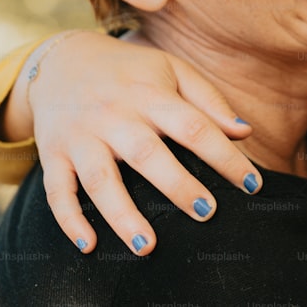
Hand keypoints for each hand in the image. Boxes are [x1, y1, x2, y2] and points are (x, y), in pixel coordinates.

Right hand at [21, 31, 259, 254]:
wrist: (61, 60)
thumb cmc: (129, 71)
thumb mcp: (172, 70)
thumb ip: (209, 101)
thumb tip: (244, 132)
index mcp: (150, 94)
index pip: (194, 126)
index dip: (225, 156)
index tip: (253, 184)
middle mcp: (114, 115)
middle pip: (147, 154)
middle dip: (178, 186)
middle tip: (207, 213)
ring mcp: (81, 136)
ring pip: (100, 179)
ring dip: (122, 215)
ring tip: (148, 246)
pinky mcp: (53, 153)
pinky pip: (57, 190)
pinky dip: (69, 219)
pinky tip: (89, 245)